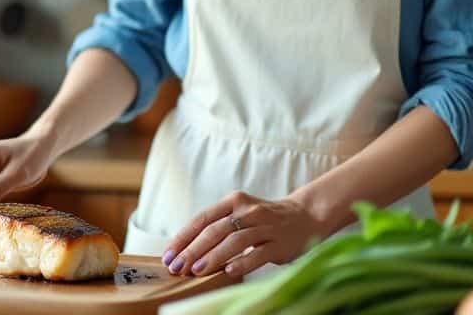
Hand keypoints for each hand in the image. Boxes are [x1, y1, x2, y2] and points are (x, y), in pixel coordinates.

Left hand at [162, 191, 324, 278]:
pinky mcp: (279, 244)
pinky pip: (258, 254)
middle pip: (215, 230)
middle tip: (177, 267)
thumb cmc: (262, 219)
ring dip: (213, 256)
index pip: (202, 218)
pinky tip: (228, 272)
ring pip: (235, 241)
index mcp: (234, 201)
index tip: (168, 254)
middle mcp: (248, 211)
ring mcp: (265, 227)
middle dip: (192, 250)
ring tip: (196, 271)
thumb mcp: (239, 212)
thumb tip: (183, 249)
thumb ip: (216, 225)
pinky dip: (242, 263)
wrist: (304, 216)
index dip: (183, 237)